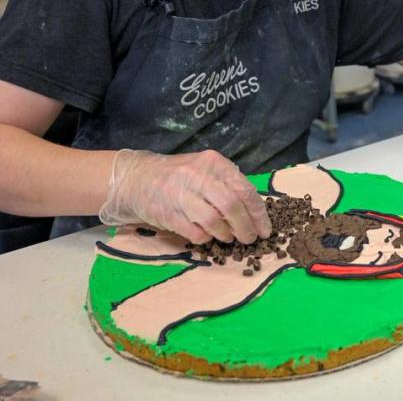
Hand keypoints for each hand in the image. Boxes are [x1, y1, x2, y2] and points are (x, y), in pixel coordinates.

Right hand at [99, 149, 271, 243]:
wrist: (138, 178)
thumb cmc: (180, 175)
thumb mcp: (206, 169)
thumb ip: (228, 184)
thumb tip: (255, 211)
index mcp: (214, 163)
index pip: (244, 190)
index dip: (258, 213)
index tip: (265, 229)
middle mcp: (198, 176)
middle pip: (232, 207)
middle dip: (245, 228)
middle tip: (250, 238)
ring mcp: (181, 195)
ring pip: (214, 222)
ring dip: (226, 235)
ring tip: (228, 237)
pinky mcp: (168, 214)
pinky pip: (195, 233)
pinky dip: (205, 238)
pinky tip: (206, 236)